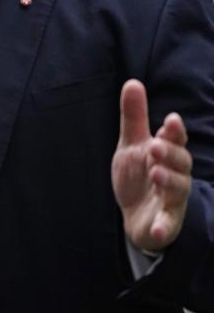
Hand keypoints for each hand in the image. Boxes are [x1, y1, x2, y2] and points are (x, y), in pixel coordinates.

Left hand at [112, 79, 192, 251]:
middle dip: (171, 153)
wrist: (135, 214)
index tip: (171, 121)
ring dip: (169, 181)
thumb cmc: (139, 174)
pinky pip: (168, 225)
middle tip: (155, 145)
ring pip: (178, 190)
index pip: (175, 140)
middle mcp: (175, 175)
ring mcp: (171, 200)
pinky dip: (164, 227)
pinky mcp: (166, 223)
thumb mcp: (132, 144)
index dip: (175, 132)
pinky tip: (159, 230)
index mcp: (167, 154)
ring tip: (155, 172)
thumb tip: (133, 82)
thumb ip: (134, 117)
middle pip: (180, 163)